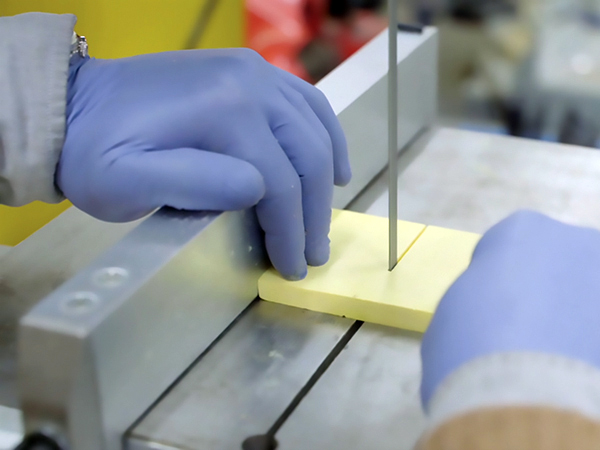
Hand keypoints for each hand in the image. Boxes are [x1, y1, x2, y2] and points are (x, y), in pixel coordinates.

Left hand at [59, 49, 350, 279]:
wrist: (72, 103)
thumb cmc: (93, 153)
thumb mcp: (123, 182)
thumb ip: (193, 184)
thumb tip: (259, 190)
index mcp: (223, 111)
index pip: (280, 182)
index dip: (291, 231)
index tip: (292, 266)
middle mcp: (249, 83)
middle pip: (308, 156)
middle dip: (315, 213)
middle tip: (311, 254)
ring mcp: (253, 70)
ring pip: (315, 130)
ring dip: (326, 178)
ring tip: (321, 220)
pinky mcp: (250, 69)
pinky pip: (306, 102)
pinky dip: (326, 135)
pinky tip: (331, 163)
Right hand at [420, 211, 599, 418]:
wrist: (535, 405)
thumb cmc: (477, 356)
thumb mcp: (454, 314)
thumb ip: (483, 293)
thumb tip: (500, 303)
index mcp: (523, 230)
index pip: (512, 249)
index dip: (503, 286)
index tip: (498, 317)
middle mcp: (580, 238)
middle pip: (567, 263)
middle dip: (557, 293)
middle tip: (544, 340)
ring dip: (598, 312)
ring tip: (583, 360)